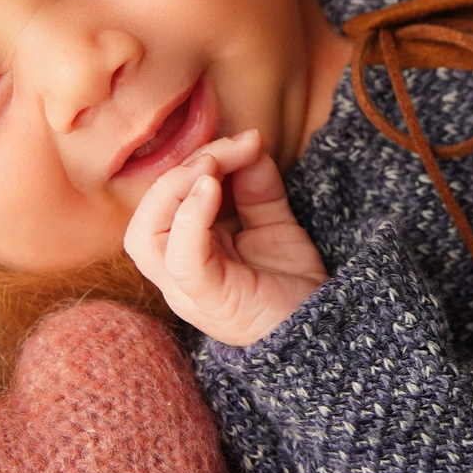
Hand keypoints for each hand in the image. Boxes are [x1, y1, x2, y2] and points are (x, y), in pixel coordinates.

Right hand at [123, 128, 327, 346]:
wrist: (327, 330)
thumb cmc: (292, 286)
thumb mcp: (274, 224)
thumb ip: (257, 186)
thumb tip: (249, 143)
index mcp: (186, 258)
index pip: (162, 206)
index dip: (192, 163)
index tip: (243, 141)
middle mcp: (177, 277)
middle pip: (145, 219)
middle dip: (178, 172)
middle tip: (225, 150)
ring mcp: (187, 291)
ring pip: (146, 237)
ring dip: (175, 190)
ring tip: (212, 166)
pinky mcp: (208, 299)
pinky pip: (180, 257)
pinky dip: (189, 217)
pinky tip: (210, 188)